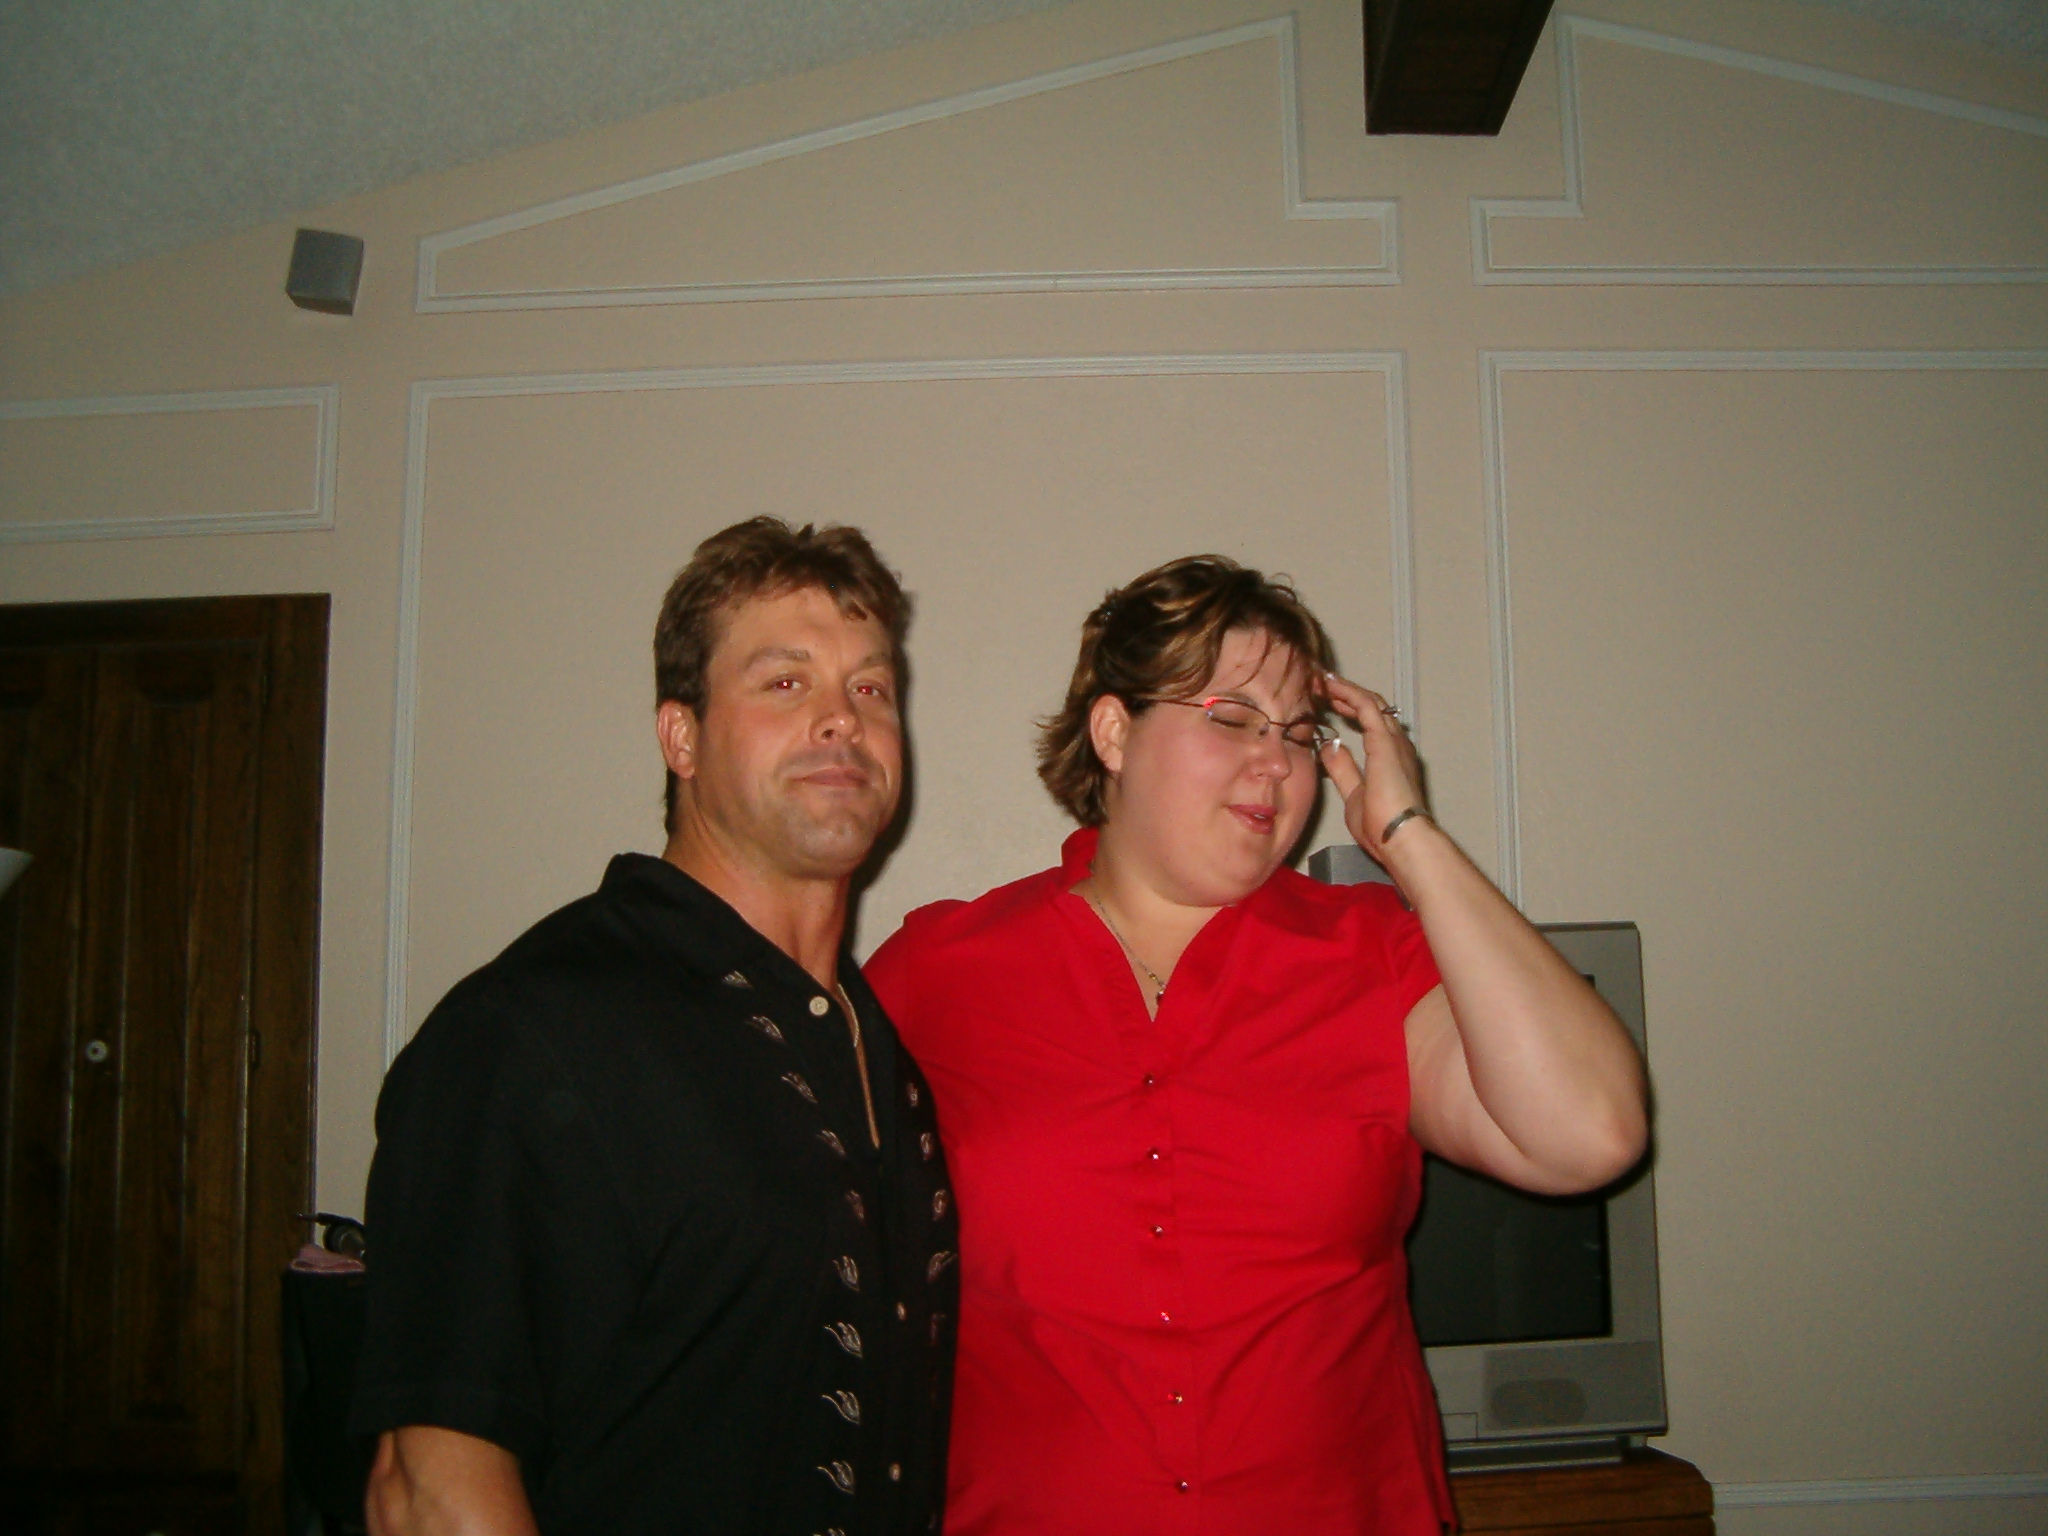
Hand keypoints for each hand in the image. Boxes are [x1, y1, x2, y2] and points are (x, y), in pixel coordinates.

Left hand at [1316, 673, 1427, 862]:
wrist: (1399, 838)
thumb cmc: (1381, 828)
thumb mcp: (1353, 793)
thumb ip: (1343, 769)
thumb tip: (1331, 747)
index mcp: (1390, 758)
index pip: (1369, 723)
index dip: (1349, 709)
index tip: (1328, 703)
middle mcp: (1396, 744)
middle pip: (1371, 708)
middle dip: (1345, 694)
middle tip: (1321, 685)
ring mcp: (1393, 740)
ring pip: (1369, 701)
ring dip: (1344, 689)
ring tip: (1322, 679)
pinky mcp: (1385, 739)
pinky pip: (1366, 705)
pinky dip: (1348, 692)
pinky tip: (1330, 684)